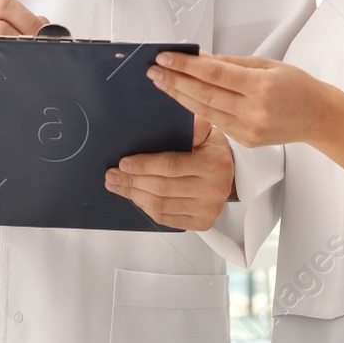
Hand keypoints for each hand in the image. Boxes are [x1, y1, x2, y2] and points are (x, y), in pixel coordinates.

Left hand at [107, 115, 233, 230]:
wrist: (230, 177)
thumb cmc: (214, 153)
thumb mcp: (208, 133)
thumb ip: (194, 127)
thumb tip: (182, 120)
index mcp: (214, 164)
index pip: (171, 166)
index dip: (143, 165)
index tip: (123, 163)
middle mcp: (213, 189)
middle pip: (162, 188)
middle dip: (132, 181)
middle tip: (112, 176)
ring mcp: (208, 209)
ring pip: (161, 205)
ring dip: (134, 195)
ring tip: (118, 186)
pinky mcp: (201, 223)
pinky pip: (166, 218)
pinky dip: (146, 208)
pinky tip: (136, 198)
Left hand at [146, 52, 333, 147]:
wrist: (318, 117)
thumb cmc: (296, 85)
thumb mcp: (267, 65)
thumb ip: (231, 64)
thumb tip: (199, 58)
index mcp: (261, 87)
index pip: (214, 74)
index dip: (186, 66)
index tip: (164, 57)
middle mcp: (254, 111)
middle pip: (204, 94)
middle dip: (175, 81)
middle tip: (153, 70)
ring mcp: (248, 130)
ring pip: (205, 111)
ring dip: (179, 96)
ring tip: (161, 83)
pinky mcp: (244, 142)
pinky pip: (215, 123)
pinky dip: (196, 110)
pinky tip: (182, 99)